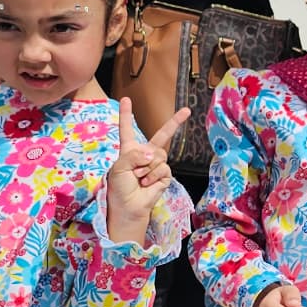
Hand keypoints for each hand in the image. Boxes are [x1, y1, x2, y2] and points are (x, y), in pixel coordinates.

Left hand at [107, 99, 186, 242]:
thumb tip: (152, 154)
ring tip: (139, 177)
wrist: (129, 207)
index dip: (127, 114)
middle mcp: (145, 154)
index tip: (127, 99)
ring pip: (159, 155)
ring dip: (147, 167)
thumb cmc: (120, 188)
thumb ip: (133, 155)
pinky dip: (153, 175)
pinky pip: (163, 168)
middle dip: (176, 122)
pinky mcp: (164, 175)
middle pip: (162, 135)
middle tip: (187, 110)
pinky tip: (146, 183)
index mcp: (129, 149)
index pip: (128, 129)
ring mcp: (156, 164)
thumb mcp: (119, 167)